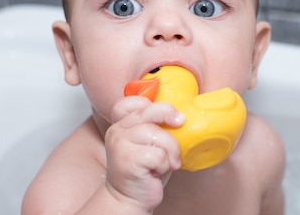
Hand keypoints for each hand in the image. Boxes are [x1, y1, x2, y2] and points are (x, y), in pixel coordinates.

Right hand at [104, 96, 184, 210]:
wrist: (129, 198)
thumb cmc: (145, 169)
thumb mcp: (150, 141)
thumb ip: (156, 125)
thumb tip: (181, 113)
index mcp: (122, 122)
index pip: (133, 100)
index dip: (155, 104)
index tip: (170, 115)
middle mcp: (117, 130)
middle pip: (150, 111)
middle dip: (170, 116)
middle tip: (180, 123)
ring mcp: (119, 144)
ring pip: (158, 135)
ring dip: (171, 150)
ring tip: (168, 162)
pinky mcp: (127, 159)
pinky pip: (158, 155)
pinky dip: (164, 164)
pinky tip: (157, 171)